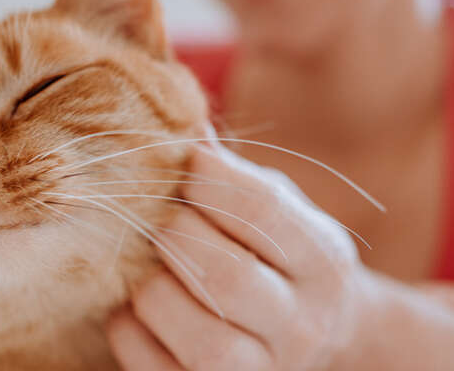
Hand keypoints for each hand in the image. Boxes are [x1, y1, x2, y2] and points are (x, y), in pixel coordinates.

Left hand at [106, 139, 371, 370]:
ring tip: (147, 261)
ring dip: (152, 286)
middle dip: (173, 233)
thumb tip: (169, 108)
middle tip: (156, 214)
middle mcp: (304, 325)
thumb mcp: (274, 203)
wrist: (313, 333)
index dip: (207, 178)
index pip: (261, 210)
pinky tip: (134, 302)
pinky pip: (154, 366)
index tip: (184, 162)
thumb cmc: (278, 251)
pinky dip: (129, 327)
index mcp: (324, 261)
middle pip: (226, 277)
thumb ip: (226, 169)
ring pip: (198, 336)